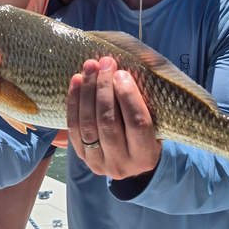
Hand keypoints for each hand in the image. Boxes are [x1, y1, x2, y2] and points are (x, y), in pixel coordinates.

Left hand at [67, 57, 161, 179]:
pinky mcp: (81, 156)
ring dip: (87, 91)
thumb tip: (122, 72)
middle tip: (104, 63)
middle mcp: (121, 164)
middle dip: (104, 88)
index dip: (128, 97)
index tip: (122, 73)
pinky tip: (77, 80)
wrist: (131, 163)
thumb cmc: (147, 135)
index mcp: (145, 156)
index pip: (137, 124)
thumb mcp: (155, 124)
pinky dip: (73, 101)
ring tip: (89, 67)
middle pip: (108, 122)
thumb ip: (142, 104)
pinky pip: (73, 127)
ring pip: (88, 124)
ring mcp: (98, 163)